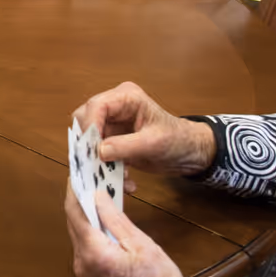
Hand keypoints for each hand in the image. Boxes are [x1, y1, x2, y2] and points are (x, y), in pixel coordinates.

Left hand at [63, 181, 201, 276]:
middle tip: (92, 176)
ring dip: (87, 212)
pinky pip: (86, 244)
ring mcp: (84, 271)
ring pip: (79, 232)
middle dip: (81, 197)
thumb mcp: (142, 244)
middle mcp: (81, 262)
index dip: (75, 188)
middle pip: (74, 221)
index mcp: (93, 252)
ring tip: (100, 191)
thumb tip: (97, 195)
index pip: (75, 212)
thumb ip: (115, 218)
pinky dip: (92, 227)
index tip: (79, 170)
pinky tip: (105, 216)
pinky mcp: (91, 275)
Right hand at [74, 81, 216, 179]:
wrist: (189, 153)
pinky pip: (98, 153)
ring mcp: (112, 124)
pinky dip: (106, 167)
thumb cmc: (178, 140)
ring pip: (89, 139)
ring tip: (113, 175)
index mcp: (127, 97)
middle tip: (96, 163)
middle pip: (86, 120)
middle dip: (90, 144)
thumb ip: (126, 146)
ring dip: (98, 159)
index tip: (91, 148)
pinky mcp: (112, 140)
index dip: (90, 126)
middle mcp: (115, 107)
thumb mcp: (154, 143)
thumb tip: (99, 151)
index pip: (97, 106)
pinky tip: (123, 179)